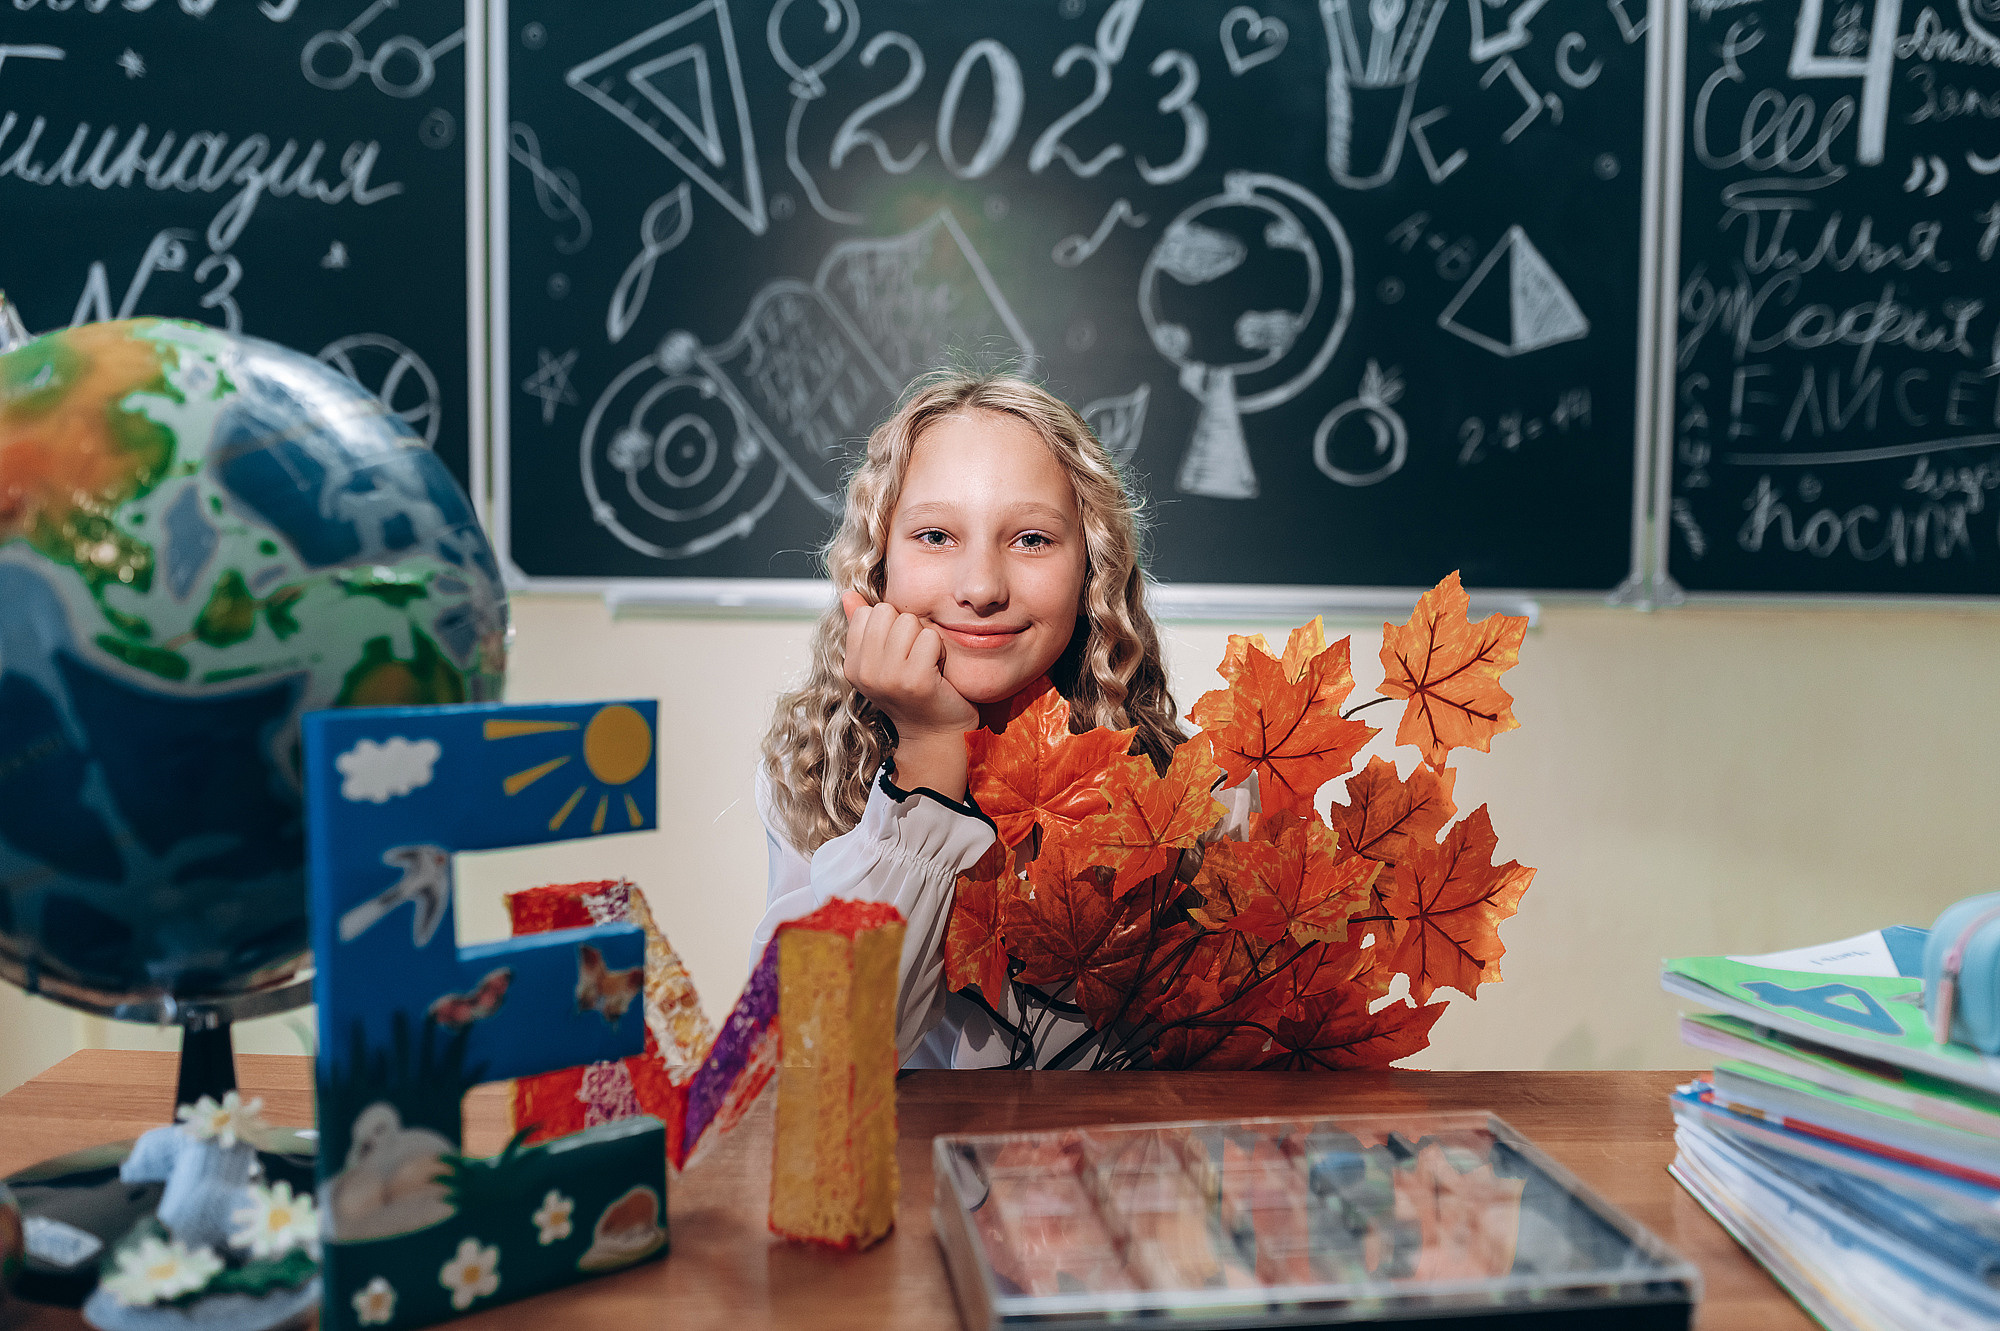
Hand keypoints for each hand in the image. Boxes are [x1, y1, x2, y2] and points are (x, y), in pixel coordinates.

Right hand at [839, 591, 977, 736]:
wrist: (937, 734)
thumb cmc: (914, 692)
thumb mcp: (883, 660)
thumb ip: (864, 627)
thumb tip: (847, 594)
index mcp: (853, 666)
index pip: (866, 612)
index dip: (889, 625)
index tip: (899, 653)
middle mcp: (865, 673)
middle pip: (887, 612)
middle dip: (908, 628)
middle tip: (915, 657)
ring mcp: (889, 678)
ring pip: (909, 622)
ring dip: (925, 639)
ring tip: (926, 664)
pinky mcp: (916, 681)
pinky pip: (930, 638)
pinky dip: (940, 650)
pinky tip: (937, 671)